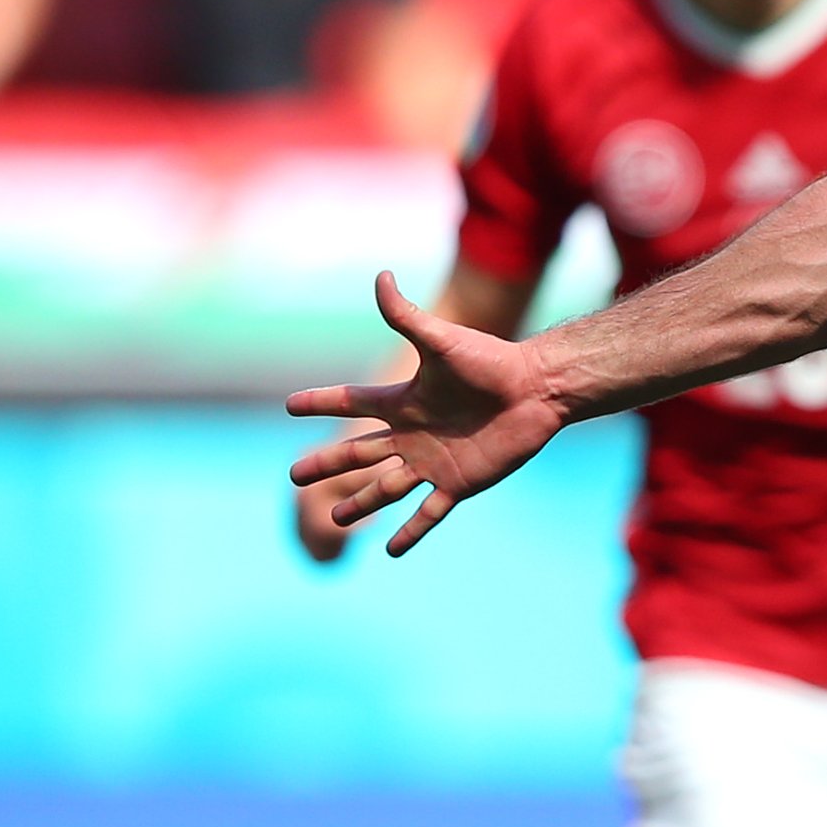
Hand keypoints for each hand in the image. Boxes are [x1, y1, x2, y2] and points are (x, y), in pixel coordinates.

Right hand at [285, 272, 567, 555]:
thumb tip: (381, 275)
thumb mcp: (441, 340)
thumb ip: (406, 315)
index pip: (351, 401)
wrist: (537, 390)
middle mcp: (413, 433)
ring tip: (334, 519)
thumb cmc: (491, 361)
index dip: (321, 402)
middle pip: (359, 453)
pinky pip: (429, 513)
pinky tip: (390, 551)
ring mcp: (434, 461)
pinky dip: (410, 532)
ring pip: (386, 487)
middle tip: (293, 476)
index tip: (290, 406)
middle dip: (327, 465)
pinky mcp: (459, 483)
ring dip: (360, 503)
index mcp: (403, 400)